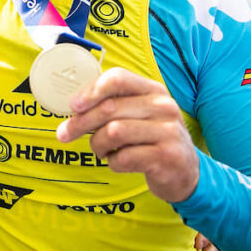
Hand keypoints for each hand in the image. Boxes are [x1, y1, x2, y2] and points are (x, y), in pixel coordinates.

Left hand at [55, 67, 199, 202]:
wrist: (186, 172)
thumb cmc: (152, 140)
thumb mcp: (140, 115)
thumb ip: (115, 104)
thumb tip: (74, 105)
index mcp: (154, 91)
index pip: (118, 79)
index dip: (91, 91)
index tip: (73, 105)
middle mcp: (163, 107)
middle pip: (110, 108)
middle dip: (80, 122)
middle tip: (65, 134)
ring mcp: (168, 132)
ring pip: (113, 133)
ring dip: (97, 145)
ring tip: (101, 150)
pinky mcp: (166, 157)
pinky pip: (124, 158)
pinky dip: (112, 163)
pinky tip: (118, 162)